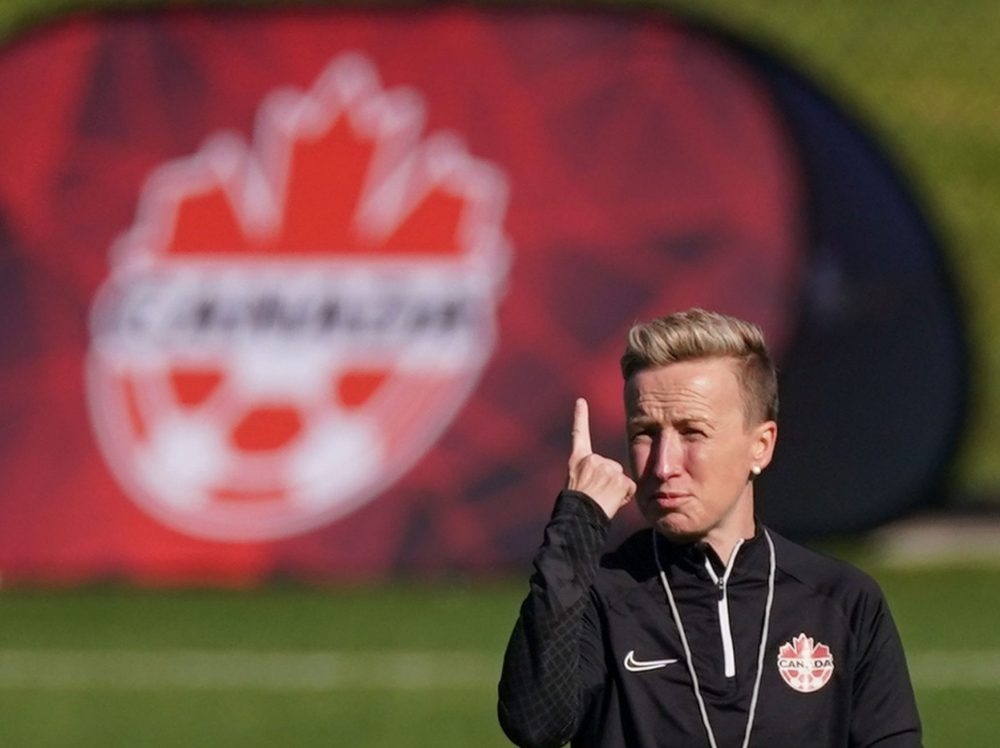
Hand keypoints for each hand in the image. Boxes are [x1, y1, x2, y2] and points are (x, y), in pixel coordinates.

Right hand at [566, 397, 635, 518]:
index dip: (580, 417)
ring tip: (602, 500)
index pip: (578, 434)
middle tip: (596, 495)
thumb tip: (607, 482)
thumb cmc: (577, 507)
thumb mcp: (577, 485)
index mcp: (577, 460)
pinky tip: (611, 502)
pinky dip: (624, 497)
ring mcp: (607, 467)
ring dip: (616, 490)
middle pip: (611, 467)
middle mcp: (592, 460)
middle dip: (609, 481)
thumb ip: (592, 475)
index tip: (581, 401)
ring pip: (620, 478)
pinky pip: (629, 488)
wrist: (580, 515)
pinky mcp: (620, 478)